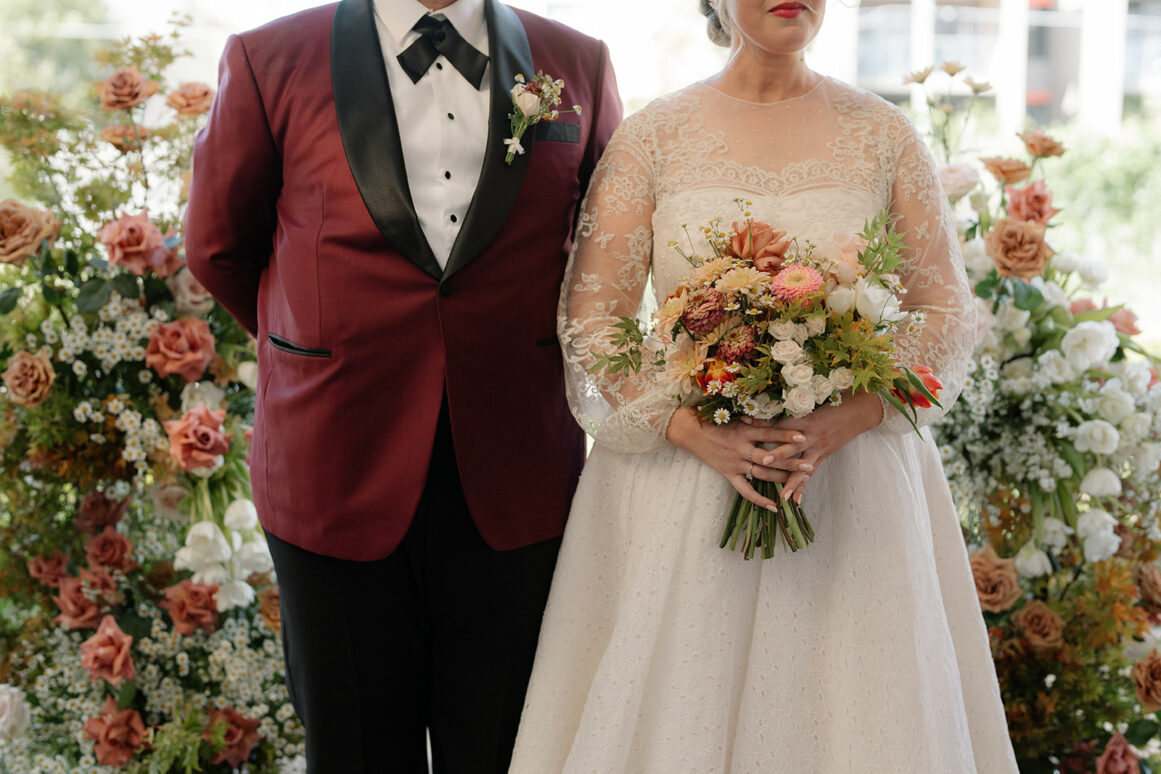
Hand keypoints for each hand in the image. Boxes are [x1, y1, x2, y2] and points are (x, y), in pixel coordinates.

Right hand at [665, 407, 812, 510]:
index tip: (803, 436)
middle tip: (809, 464)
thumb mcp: (734, 417)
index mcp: (743, 431)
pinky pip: (745, 490)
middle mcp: (741, 448)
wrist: (690, 432)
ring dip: (781, 478)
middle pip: (769, 457)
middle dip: (790, 461)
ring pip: (761, 473)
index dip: (786, 435)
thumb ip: (754, 421)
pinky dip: (759, 499)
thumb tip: (776, 418)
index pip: (769, 433)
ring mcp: (735, 463)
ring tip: (798, 481)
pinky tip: (773, 507)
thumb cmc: (713, 420)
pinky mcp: (728, 474)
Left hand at [768, 390, 883, 504]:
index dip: (764, 421)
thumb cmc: (832, 403)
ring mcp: (819, 447)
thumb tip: (764, 406)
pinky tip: (795, 501)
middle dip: (778, 454)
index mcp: (806, 418)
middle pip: (793, 445)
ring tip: (781, 495)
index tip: (745, 421)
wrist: (858, 411)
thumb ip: (789, 408)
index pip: (783, 421)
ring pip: (802, 466)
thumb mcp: (811, 402)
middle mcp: (812, 435)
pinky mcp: (823, 456)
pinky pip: (811, 474)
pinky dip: (803, 487)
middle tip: (762, 461)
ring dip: (791, 481)